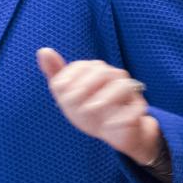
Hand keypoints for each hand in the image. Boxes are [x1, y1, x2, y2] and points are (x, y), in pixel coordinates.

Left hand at [36, 48, 162, 165]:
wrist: (113, 132)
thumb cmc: (88, 108)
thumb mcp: (68, 93)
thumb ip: (55, 73)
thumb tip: (43, 50)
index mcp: (96, 71)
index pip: (82, 66)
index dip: (69, 77)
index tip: (58, 91)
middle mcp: (114, 77)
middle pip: (103, 72)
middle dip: (85, 85)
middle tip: (70, 101)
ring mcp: (129, 93)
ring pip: (123, 86)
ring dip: (105, 97)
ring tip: (89, 109)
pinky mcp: (139, 110)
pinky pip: (137, 109)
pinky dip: (123, 116)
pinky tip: (108, 124)